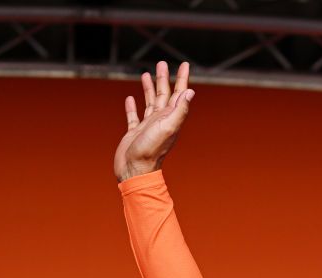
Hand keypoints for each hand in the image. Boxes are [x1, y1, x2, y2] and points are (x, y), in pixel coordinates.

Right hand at [114, 61, 193, 181]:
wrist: (135, 169)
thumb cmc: (151, 150)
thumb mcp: (167, 127)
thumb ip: (180, 110)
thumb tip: (191, 92)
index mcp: (170, 117)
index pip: (179, 93)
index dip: (182, 79)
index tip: (185, 64)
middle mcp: (161, 120)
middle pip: (164, 94)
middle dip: (164, 78)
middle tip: (162, 63)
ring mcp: (148, 126)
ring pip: (149, 102)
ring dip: (148, 88)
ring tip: (146, 74)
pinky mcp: (134, 132)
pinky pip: (134, 116)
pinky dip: (132, 106)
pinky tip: (130, 98)